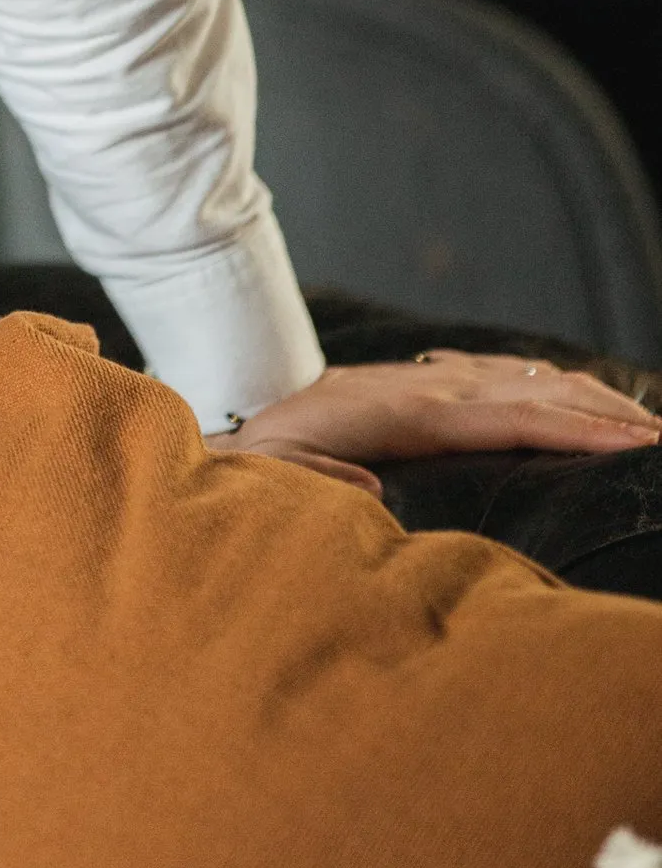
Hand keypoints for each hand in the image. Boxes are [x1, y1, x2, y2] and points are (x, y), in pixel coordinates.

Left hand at [208, 350, 661, 496]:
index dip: (573, 428)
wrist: (246, 415)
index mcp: (407, 413)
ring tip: (646, 425)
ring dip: (592, 396)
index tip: (631, 443)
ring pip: (530, 378)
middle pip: (537, 390)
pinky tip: (587, 400)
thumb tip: (369, 490)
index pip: (508, 417)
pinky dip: (557, 386)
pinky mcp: (432, 383)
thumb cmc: (266, 455)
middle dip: (607, 411)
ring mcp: (434, 379)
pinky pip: (509, 377)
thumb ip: (317, 477)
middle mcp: (430, 385)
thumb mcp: (276, 468)